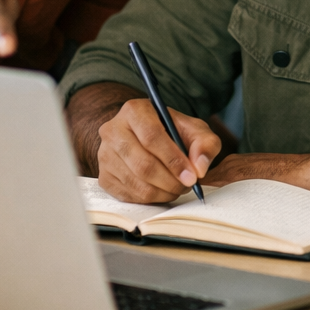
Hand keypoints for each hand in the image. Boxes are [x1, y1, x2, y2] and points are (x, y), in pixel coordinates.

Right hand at [97, 99, 222, 203]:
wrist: (145, 136)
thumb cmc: (171, 132)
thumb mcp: (194, 129)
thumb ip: (205, 143)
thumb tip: (200, 168)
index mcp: (134, 111)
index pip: (152, 137)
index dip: (173, 160)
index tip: (191, 176)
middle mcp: (113, 130)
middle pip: (142, 164)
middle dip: (170, 181)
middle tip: (187, 185)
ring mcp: (105, 155)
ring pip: (136, 183)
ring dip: (163, 192)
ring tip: (178, 187)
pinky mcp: (104, 176)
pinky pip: (128, 195)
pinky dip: (150, 198)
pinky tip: (162, 190)